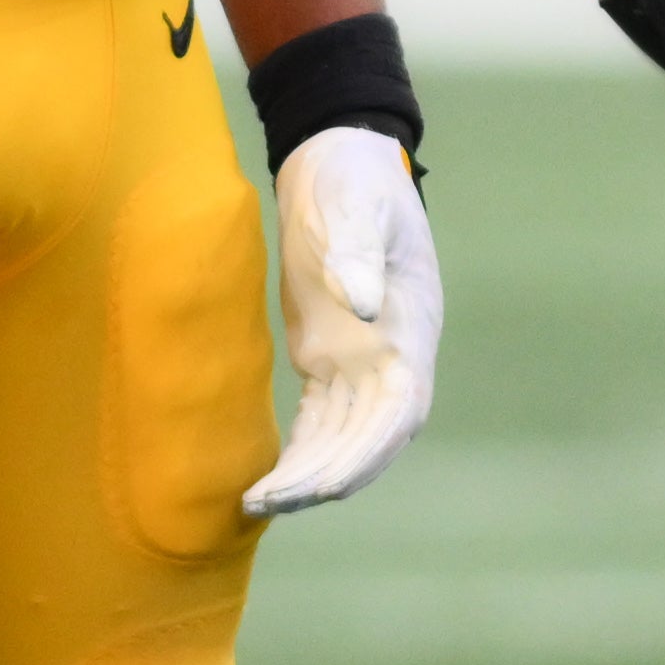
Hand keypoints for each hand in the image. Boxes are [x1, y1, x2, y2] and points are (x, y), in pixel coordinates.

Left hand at [246, 126, 441, 513]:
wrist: (336, 158)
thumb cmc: (353, 180)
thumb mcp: (355, 206)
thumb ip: (358, 251)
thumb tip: (365, 307)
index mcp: (410, 327)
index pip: (398, 412)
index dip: (365, 454)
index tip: (322, 483)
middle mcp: (393, 356)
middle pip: (369, 442)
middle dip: (325, 479)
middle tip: (268, 503)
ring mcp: (362, 360)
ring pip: (343, 441)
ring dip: (308, 477)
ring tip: (254, 505)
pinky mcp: (327, 356)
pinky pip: (319, 423)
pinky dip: (298, 454)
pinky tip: (262, 478)